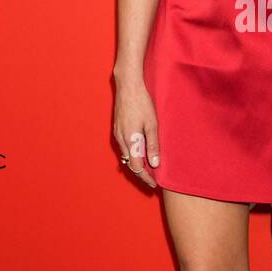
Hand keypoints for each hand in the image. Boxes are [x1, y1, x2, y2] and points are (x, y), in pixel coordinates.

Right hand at [113, 72, 159, 189]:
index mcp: (130, 140)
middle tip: (153, 180)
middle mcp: (121, 139)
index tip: (154, 184)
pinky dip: (132, 154)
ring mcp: (117, 134)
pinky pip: (124, 147)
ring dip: (136, 163)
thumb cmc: (142, 103)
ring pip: (126, 156)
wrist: (128, 86)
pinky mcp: (117, 129)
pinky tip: (140, 153)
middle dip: (141, 173)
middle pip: (130, 163)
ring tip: (149, 168)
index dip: (146, 177)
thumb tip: (154, 164)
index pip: (136, 166)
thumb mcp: (152, 124)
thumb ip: (153, 145)